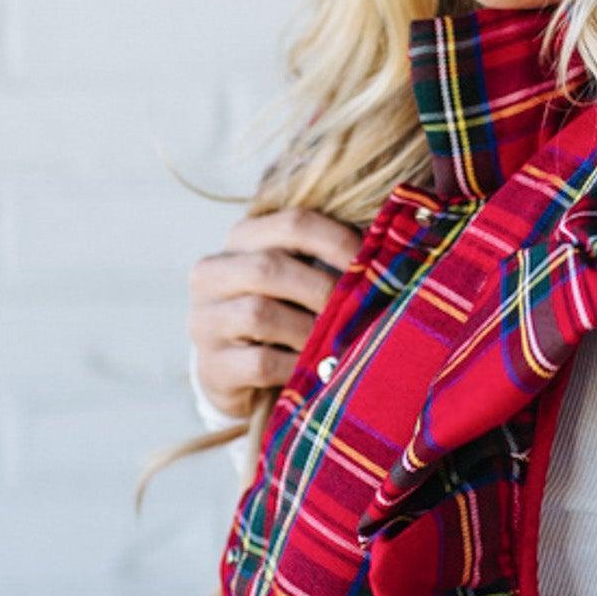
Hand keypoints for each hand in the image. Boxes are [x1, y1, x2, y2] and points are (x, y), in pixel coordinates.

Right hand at [189, 207, 363, 419]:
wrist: (239, 372)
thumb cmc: (286, 313)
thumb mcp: (301, 279)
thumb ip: (331, 259)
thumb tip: (391, 253)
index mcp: (242, 238)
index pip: (293, 223)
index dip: (340, 241)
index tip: (374, 265)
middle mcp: (212, 272)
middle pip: (269, 268)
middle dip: (324, 290)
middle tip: (358, 312)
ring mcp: (205, 319)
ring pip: (260, 315)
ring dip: (310, 332)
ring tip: (338, 344)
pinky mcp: (212, 365)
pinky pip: (260, 363)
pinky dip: (297, 367)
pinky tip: (318, 372)